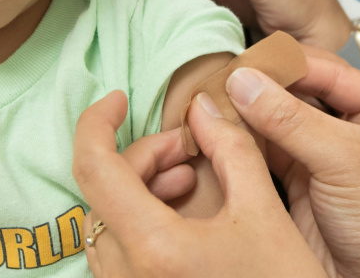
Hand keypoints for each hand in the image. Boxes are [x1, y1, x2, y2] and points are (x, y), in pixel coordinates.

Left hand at [72, 91, 325, 277]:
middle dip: (144, 157)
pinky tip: (184, 216)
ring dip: (142, 189)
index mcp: (153, 247)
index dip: (97, 122)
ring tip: (191, 180)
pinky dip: (142, 220)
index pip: (94, 167)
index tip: (117, 99)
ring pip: (107, 222)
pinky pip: (118, 252)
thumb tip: (204, 108)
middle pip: (103, 192)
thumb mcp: (264, 212)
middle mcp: (127, 277)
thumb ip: (231, 149)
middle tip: (190, 150)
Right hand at [227, 51, 359, 277]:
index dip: (284, 64)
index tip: (243, 61)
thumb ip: (292, 118)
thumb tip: (247, 82)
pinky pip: (268, 155)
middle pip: (299, 94)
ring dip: (248, 116)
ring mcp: (328, 158)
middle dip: (261, 89)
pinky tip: (221, 134)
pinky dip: (244, 146)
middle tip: (222, 82)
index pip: (327, 70)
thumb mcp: (345, 160)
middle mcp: (356, 129)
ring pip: (279, 124)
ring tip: (214, 104)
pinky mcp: (304, 186)